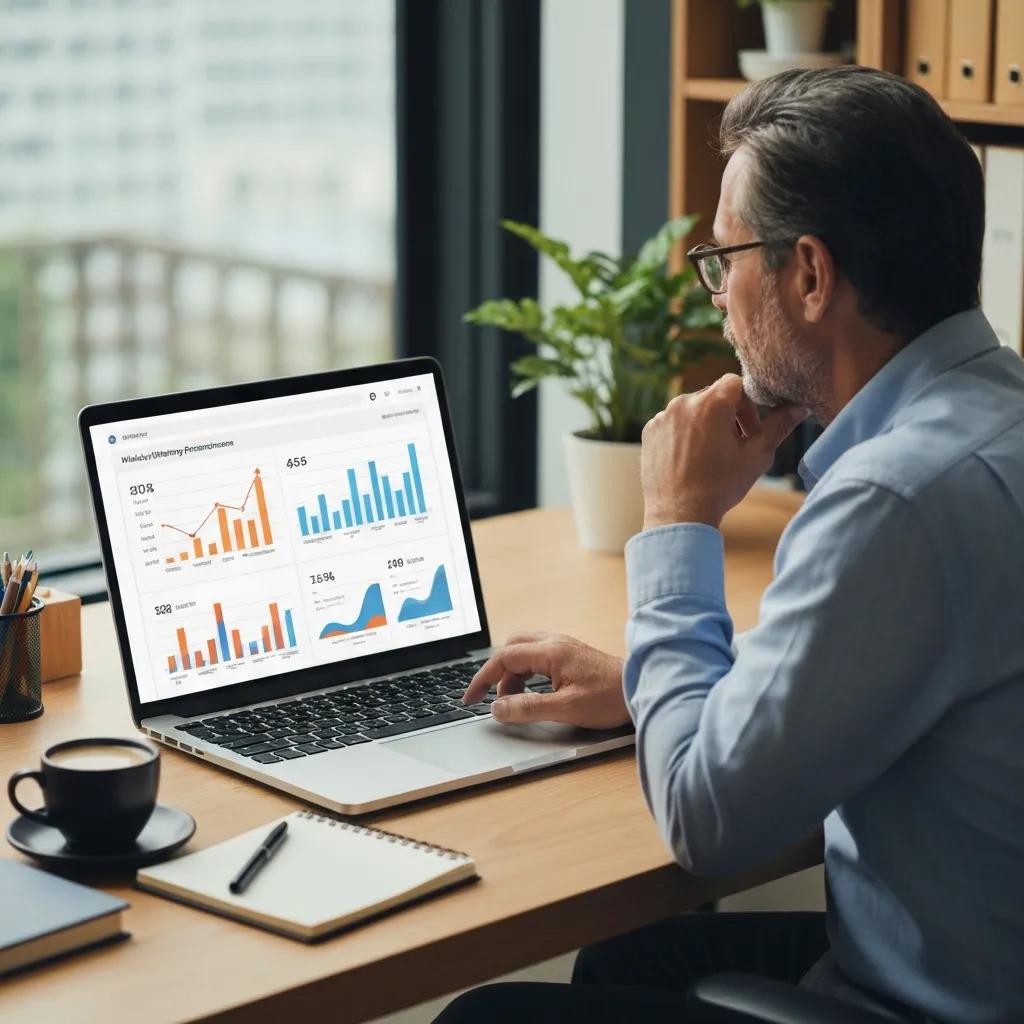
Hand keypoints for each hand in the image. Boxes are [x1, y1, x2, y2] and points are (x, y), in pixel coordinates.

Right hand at [462, 631, 628, 728]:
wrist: (643, 688)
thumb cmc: (610, 697)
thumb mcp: (566, 709)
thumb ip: (528, 708)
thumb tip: (497, 708)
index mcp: (551, 651)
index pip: (504, 658)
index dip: (483, 678)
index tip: (470, 697)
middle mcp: (556, 643)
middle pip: (511, 647)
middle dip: (497, 673)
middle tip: (492, 698)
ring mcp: (564, 646)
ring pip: (524, 650)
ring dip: (513, 674)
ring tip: (515, 702)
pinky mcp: (572, 654)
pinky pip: (538, 655)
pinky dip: (527, 672)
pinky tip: (533, 692)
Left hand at [641, 374, 807, 529]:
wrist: (679, 514)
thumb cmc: (720, 486)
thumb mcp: (756, 456)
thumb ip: (778, 426)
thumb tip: (799, 407)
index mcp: (710, 403)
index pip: (735, 383)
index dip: (747, 404)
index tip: (749, 430)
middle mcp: (683, 403)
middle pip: (713, 395)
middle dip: (727, 414)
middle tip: (734, 444)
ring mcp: (662, 417)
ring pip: (692, 409)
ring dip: (705, 423)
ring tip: (711, 454)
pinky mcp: (650, 431)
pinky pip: (672, 422)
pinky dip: (684, 433)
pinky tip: (690, 459)